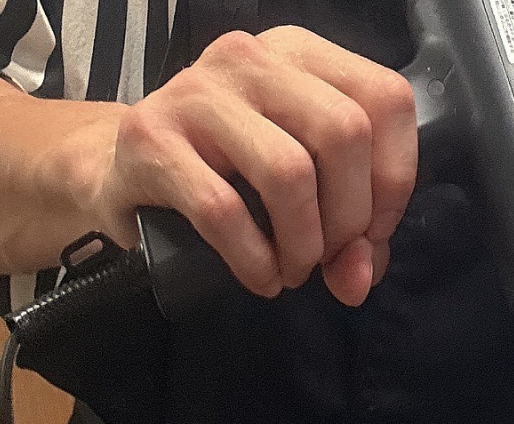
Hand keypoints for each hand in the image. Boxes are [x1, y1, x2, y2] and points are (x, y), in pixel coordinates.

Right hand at [87, 25, 417, 305]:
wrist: (119, 172)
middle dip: (350, 219)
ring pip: (289, 171)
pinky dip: (254, 261)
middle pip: (344, 133)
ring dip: (303, 246)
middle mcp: (249, 59)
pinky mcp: (151, 139)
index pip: (385, 99)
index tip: (372, 232)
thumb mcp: (299, 188)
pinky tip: (260, 277)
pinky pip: (224, 211)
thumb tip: (362, 274)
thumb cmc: (222, 177)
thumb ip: (349, 230)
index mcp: (298, 56)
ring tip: (292, 271)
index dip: (395, 179)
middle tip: (327, 258)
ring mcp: (196, 93)